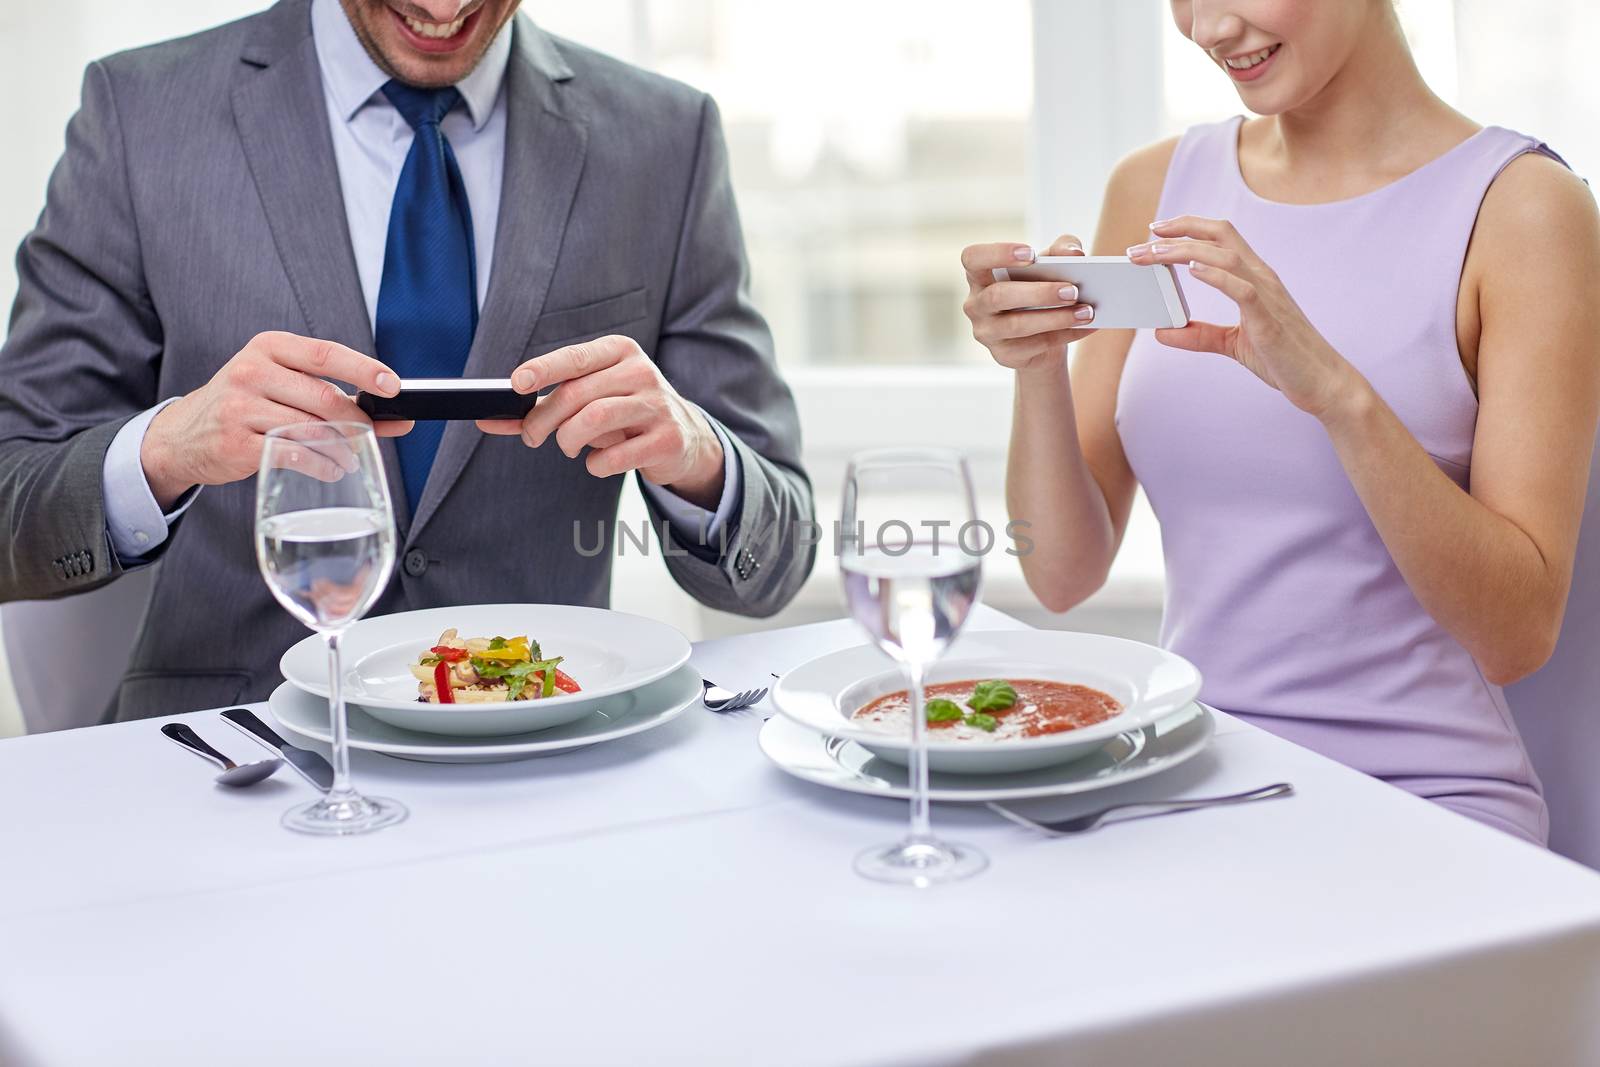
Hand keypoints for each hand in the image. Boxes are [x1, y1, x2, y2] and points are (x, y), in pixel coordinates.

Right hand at [141, 332, 408, 508]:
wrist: (184, 434)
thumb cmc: (246, 405)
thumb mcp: (283, 385)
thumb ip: (336, 396)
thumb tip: (399, 418)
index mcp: (269, 347)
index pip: (326, 353)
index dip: (364, 370)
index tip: (393, 387)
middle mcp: (252, 371)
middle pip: (323, 397)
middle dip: (356, 422)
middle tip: (368, 438)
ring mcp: (240, 407)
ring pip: (311, 429)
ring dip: (342, 449)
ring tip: (351, 458)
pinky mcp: (236, 443)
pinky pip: (293, 455)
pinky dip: (322, 466)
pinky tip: (331, 470)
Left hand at [478, 335, 724, 509]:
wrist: (682, 436)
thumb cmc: (623, 412)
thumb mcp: (589, 399)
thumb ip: (542, 406)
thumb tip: (489, 420)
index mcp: (620, 352)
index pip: (575, 357)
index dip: (544, 369)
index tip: (516, 383)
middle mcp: (641, 372)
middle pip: (577, 393)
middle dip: (544, 419)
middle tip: (531, 436)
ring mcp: (657, 405)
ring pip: (595, 419)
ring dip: (569, 439)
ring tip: (568, 447)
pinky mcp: (667, 439)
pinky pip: (617, 455)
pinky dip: (597, 464)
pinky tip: (599, 461)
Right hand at [961, 234, 1096, 371]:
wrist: (1041, 336)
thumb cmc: (1040, 290)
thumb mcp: (1050, 265)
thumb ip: (1062, 250)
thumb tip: (1075, 253)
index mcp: (980, 274)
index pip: (973, 258)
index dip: (997, 254)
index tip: (1031, 254)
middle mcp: (976, 304)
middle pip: (998, 295)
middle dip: (1038, 293)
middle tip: (1073, 290)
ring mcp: (986, 332)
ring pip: (1017, 325)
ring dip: (1056, 318)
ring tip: (1087, 312)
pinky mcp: (1003, 355)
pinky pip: (1034, 345)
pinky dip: (1065, 335)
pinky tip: (1087, 327)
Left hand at [1128, 216, 1361, 417]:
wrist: (1322, 383)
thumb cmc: (1283, 359)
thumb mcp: (1233, 344)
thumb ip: (1200, 335)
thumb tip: (1163, 332)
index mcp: (1255, 279)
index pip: (1221, 237)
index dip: (1188, 227)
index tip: (1155, 230)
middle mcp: (1262, 278)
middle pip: (1219, 236)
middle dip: (1178, 232)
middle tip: (1140, 243)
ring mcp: (1267, 296)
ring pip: (1225, 257)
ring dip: (1184, 253)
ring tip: (1153, 256)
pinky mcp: (1268, 320)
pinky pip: (1242, 290)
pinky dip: (1216, 277)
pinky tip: (1192, 271)